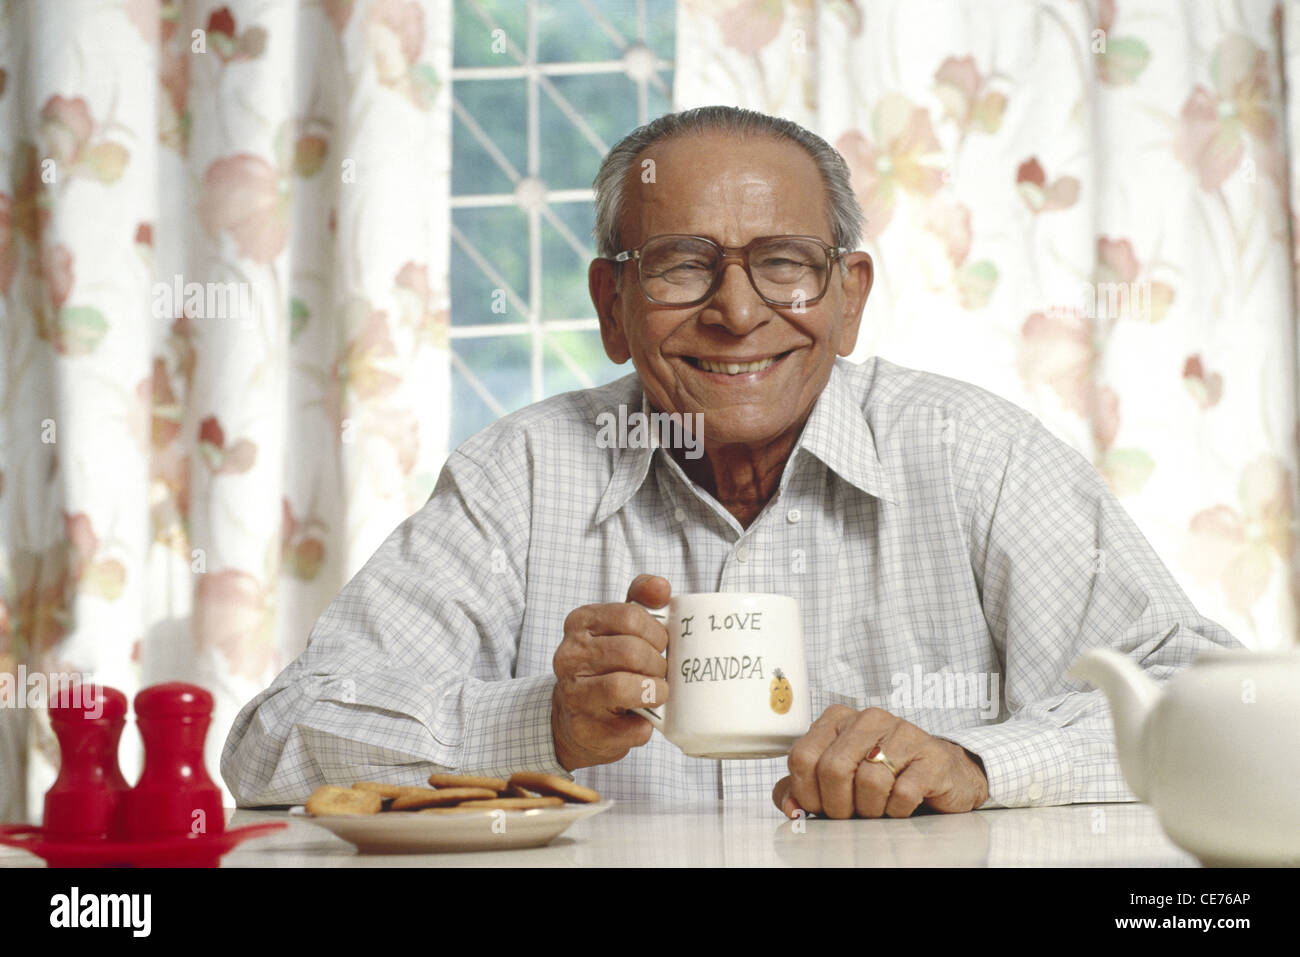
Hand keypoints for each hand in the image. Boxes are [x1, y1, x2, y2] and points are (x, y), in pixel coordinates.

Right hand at [551, 574, 670, 770]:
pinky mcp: (585, 729)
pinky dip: (645, 725)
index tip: (661, 644)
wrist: (576, 718)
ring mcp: (573, 694)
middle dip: (658, 664)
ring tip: (657, 692)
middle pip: (631, 651)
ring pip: (623, 686)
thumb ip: (640, 600)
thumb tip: (661, 587)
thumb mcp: (618, 627)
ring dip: (654, 691)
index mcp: (580, 623)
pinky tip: (642, 718)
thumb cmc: (606, 665)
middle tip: (661, 672)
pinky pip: (630, 726)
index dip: (657, 632)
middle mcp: (569, 656)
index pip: (630, 616)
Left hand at [771, 705, 988, 818]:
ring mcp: (902, 732)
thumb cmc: (880, 777)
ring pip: (868, 782)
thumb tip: (791, 807)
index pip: (802, 756)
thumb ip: (801, 789)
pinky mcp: (931, 756)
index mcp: (837, 719)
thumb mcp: (834, 780)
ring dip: (870, 810)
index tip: (819, 806)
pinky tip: (901, 804)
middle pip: (832, 769)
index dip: (806, 792)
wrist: (939, 776)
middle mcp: (868, 718)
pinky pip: (903, 794)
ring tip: (878, 807)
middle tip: (850, 814)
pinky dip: (897, 810)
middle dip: (838, 805)